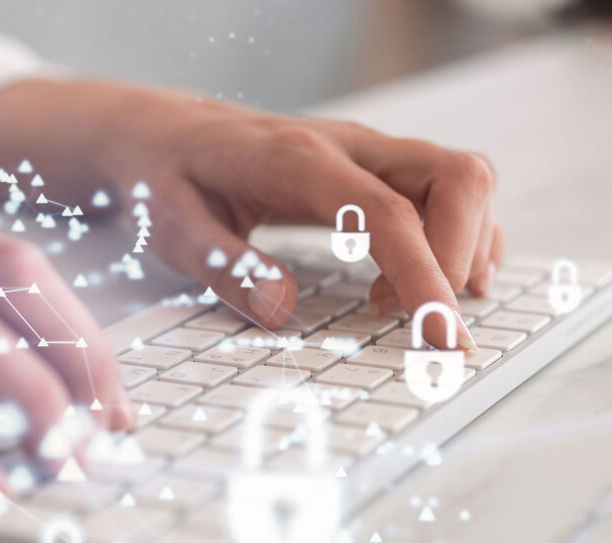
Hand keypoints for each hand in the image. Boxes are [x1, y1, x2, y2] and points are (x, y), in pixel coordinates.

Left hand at [0, 81, 500, 348]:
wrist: (155, 132)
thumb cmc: (160, 174)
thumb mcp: (171, 226)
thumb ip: (225, 267)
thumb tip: (281, 312)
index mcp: (295, 161)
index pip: (386, 213)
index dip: (424, 274)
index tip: (440, 336)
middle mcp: (343, 147)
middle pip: (454, 179)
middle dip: (458, 256)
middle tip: (413, 321)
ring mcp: (361, 153)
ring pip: (460, 180)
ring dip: (461, 246)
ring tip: (404, 306)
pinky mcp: (366, 168)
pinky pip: (443, 188)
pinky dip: (453, 235)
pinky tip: (419, 280)